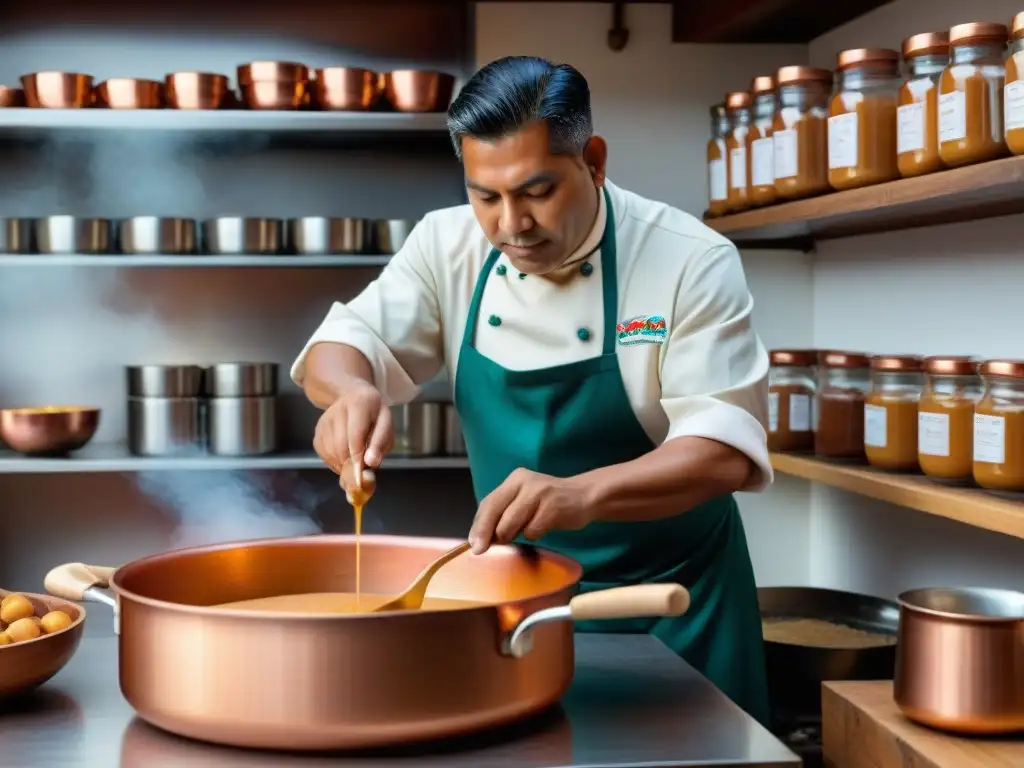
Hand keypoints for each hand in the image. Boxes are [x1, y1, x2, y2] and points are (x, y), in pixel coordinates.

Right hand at [313, 381, 392, 474]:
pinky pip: (324, 453)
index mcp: (359, 404)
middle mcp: (337, 410)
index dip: (357, 457)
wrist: (354, 397)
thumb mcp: (386, 425)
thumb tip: (371, 463)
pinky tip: (345, 459)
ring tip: (354, 465)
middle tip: (360, 475)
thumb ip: (380, 443)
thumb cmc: (374, 415)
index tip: (361, 474)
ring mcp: (324, 420)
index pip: (355, 434)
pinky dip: (334, 463)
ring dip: (342, 465)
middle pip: (340, 445)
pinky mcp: (317, 430)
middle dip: (350, 465)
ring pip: (330, 452)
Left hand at [468, 468, 594, 553]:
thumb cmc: (549, 503)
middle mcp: (524, 481)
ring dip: (514, 535)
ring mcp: (539, 493)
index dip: (478, 526)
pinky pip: (532, 531)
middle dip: (489, 535)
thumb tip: (480, 539)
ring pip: (510, 524)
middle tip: (486, 549)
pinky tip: (544, 527)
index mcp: (514, 480)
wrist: (585, 495)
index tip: (473, 546)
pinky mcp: (553, 507)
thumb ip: (504, 513)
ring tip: (526, 529)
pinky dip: (535, 535)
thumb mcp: (524, 501)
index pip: (488, 503)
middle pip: (495, 512)